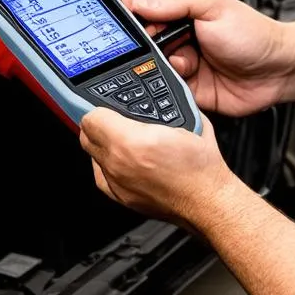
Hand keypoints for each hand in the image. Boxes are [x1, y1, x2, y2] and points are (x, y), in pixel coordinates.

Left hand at [79, 107, 243, 228]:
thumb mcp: (186, 119)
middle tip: (112, 119)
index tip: (107, 106)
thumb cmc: (201, 166)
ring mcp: (117, 183)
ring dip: (102, 144)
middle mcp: (119, 164)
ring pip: (91, 154)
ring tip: (120, 138)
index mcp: (132, 142)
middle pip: (86, 135)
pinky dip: (106, 164)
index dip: (100, 107)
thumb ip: (161, 104)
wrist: (208, 200)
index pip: (92, 116)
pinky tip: (123, 159)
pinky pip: (100, 173)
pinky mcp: (120, 197)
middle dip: (97, 124)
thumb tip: (147, 94)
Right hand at [122, 0, 294, 116]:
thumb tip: (138, 1)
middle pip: (147, 46)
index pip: (147, 15)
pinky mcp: (190, 91)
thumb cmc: (254, 35)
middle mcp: (182, 40)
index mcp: (184, 14)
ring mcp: (186, 66)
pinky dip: (172, 88)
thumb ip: (174, 3)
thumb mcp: (213, 7)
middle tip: (165, 47)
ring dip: (166, 68)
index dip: (139, 22)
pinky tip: (188, 80)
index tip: (137, 27)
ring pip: (155, 70)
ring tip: (186, 64)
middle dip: (151, 49)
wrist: (278, 70)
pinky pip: (168, 91)